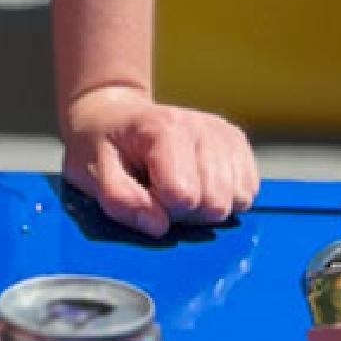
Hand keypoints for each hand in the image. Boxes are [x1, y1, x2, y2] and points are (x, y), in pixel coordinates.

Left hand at [62, 84, 258, 236]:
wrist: (113, 115)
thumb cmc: (102, 145)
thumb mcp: (91, 172)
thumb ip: (119, 200)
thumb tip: (158, 225)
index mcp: (165, 129)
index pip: (184, 197)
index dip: (160, 207)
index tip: (144, 191)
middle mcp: (201, 126)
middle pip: (216, 203)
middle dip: (187, 212)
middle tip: (160, 192)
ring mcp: (222, 133)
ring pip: (238, 199)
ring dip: (207, 205)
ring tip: (179, 187)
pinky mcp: (236, 143)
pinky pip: (249, 190)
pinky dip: (226, 197)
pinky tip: (199, 183)